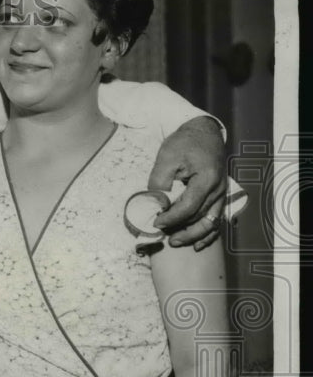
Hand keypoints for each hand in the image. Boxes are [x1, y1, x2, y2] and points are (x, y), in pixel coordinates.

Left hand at [148, 116, 225, 250]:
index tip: (156, 222)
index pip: (189, 206)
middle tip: (160, 234)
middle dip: (179, 228)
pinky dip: (208, 234)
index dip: (172, 218)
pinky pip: (217, 220)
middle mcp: (218, 189)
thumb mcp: (167, 157)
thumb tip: (154, 203)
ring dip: (193, 235)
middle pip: (200, 217)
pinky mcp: (220, 196)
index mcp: (207, 179)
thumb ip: (160, 180)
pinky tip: (198, 245)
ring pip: (210, 222)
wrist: (204, 132)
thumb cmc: (185, 142)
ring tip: (174, 242)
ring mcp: (222, 194)